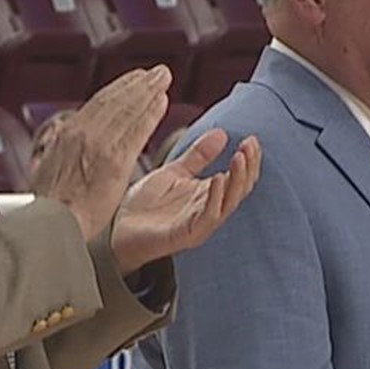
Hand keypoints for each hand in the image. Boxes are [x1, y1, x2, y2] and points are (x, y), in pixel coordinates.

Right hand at [27, 67, 169, 242]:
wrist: (53, 223)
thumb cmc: (50, 206)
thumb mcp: (44, 169)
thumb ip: (55, 149)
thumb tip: (57, 135)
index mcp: (69, 135)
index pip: (99, 103)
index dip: (120, 88)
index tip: (134, 79)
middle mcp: (84, 134)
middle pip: (116, 101)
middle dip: (139, 83)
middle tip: (158, 72)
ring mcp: (101, 146)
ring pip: (128, 110)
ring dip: (148, 91)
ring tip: (164, 79)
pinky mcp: (116, 161)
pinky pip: (137, 130)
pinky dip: (150, 113)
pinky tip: (162, 102)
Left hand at [109, 129, 261, 273]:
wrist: (117, 229)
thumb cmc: (145, 205)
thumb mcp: (174, 172)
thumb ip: (197, 156)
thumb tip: (221, 133)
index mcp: (208, 195)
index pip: (239, 178)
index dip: (248, 159)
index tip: (252, 138)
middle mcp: (208, 210)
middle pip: (239, 190)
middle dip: (248, 167)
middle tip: (250, 145)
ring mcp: (199, 224)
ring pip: (229, 203)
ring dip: (237, 180)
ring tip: (239, 156)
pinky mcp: (186, 235)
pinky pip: (209, 217)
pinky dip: (216, 198)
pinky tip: (218, 178)